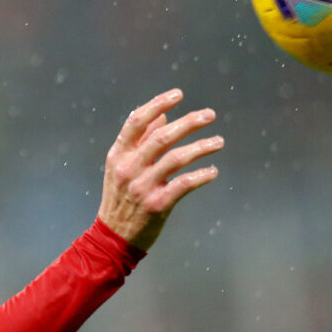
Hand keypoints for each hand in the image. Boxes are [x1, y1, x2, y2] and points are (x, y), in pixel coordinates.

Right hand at [98, 89, 222, 250]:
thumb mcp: (120, 166)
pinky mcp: (158, 205)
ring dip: (201, 147)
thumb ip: (139, 140)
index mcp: (118, 155)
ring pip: (176, 159)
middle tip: (209, 115)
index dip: (158, 104)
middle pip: (162, 136)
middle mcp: (129, 168)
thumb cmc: (119, 198)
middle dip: (188, 122)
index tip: (179, 94)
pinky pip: (184, 185)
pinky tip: (213, 171)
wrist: (113, 237)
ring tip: (219, 142)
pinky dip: (201, 176)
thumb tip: (161, 115)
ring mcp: (143, 187)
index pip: (136, 121)